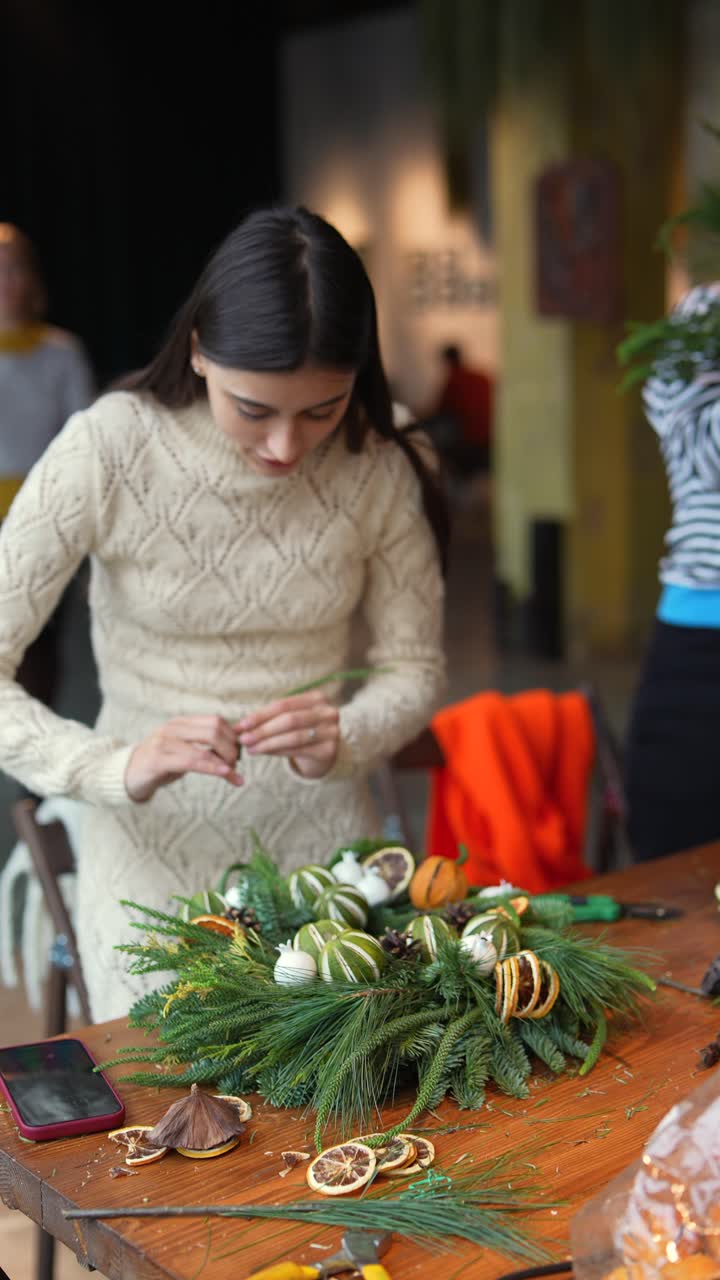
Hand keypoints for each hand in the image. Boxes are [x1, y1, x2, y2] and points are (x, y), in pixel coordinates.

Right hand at [125, 715, 243, 802]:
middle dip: (231, 747)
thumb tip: (236, 748)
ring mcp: (164, 741)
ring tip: (232, 772)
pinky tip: (224, 773)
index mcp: (181, 722)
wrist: (128, 775)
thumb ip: (205, 747)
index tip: (240, 752)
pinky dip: (212, 767)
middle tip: (236, 763)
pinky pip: (192, 761)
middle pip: (214, 729)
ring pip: (206, 744)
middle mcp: (173, 727)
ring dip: (226, 760)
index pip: (216, 720)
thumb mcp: (185, 751)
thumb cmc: (162, 764)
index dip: (233, 736)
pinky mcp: (159, 759)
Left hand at [234, 691, 339, 779]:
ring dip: (268, 743)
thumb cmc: (302, 730)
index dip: (260, 715)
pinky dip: (278, 751)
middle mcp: (328, 712)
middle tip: (244, 739)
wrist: (324, 753)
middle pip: (288, 720)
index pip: (283, 705)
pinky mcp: (328, 750)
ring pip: (292, 737)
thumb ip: (270, 719)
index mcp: (317, 698)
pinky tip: (264, 752)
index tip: (242, 725)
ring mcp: (331, 731)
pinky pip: (298, 750)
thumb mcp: (290, 718)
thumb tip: (241, 726)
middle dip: (263, 730)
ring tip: (250, 748)